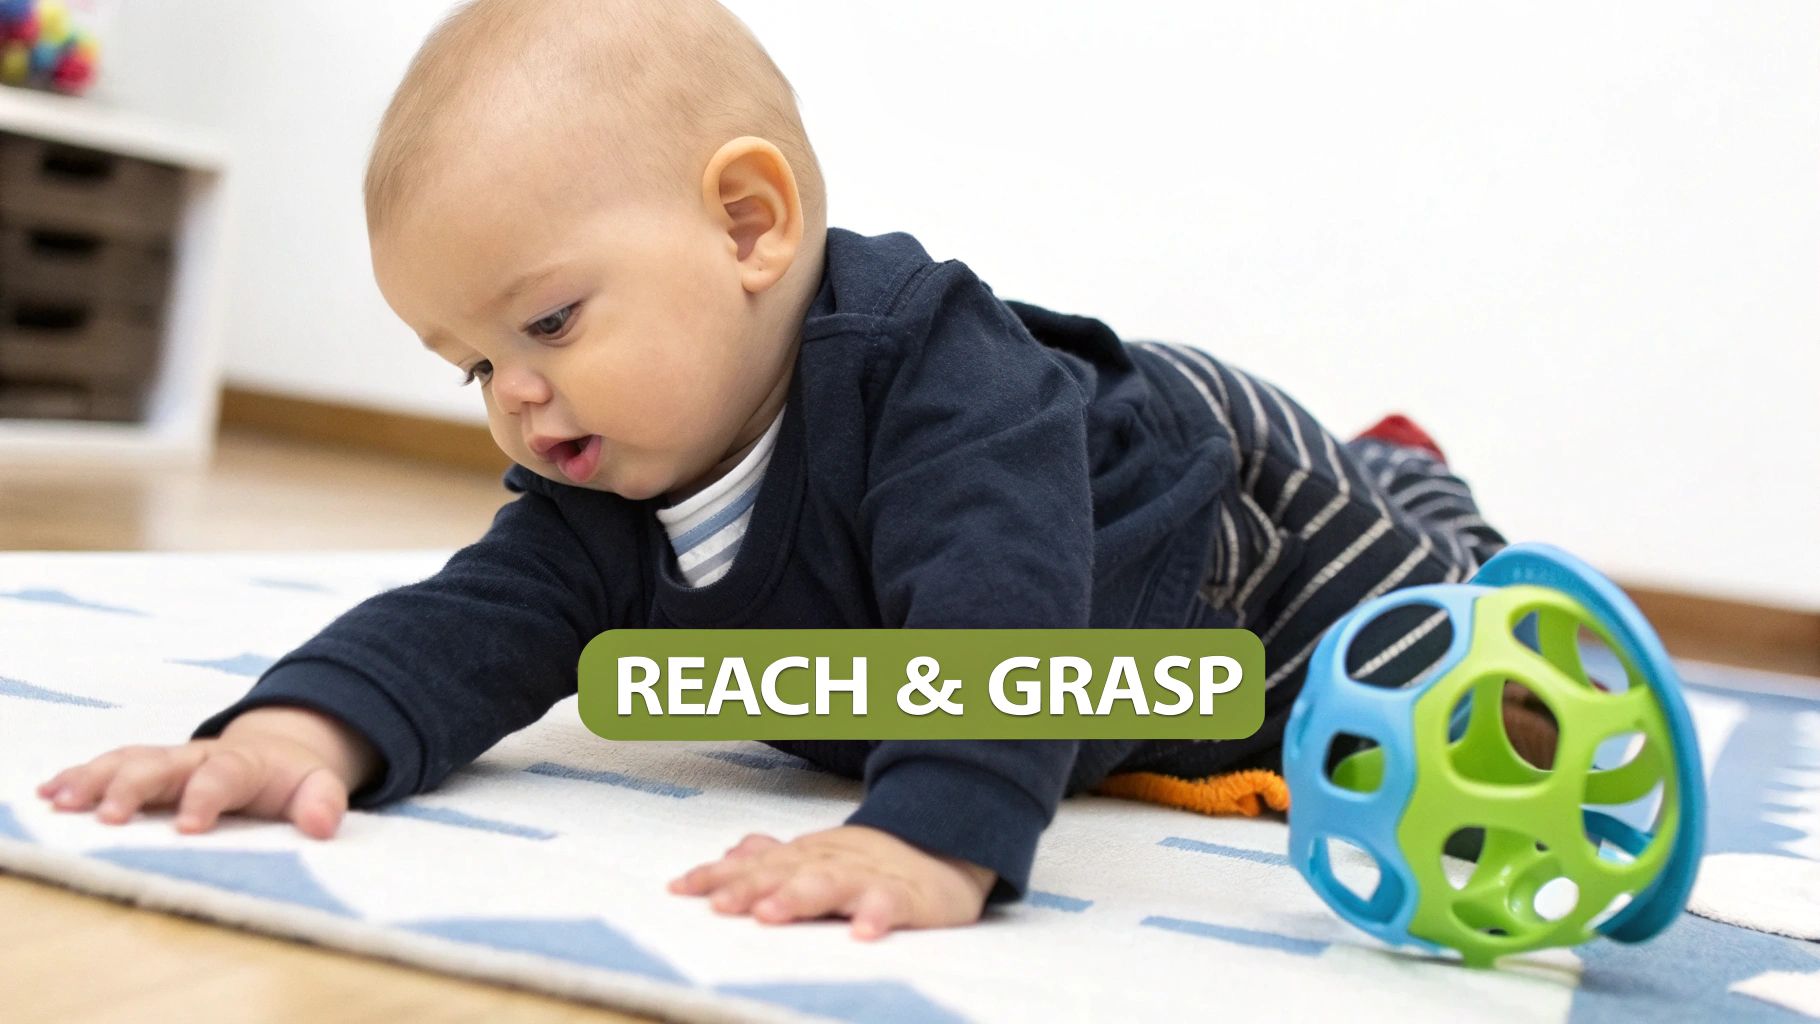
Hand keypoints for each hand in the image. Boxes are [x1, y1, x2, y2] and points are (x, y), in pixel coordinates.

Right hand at [34, 706, 379, 838]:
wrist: (276, 753)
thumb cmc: (293, 782)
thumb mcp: (318, 788)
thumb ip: (324, 803)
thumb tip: (323, 826)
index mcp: (242, 763)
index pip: (223, 776)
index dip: (205, 798)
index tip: (188, 828)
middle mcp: (197, 757)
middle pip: (161, 764)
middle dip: (132, 787)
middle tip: (107, 818)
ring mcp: (168, 762)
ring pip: (127, 762)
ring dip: (93, 780)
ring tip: (61, 801)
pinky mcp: (147, 769)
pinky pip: (109, 767)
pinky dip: (79, 777)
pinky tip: (50, 792)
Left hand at [666, 824, 996, 939]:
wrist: (941, 847)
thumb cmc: (869, 860)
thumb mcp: (816, 855)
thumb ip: (772, 857)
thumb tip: (728, 855)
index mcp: (803, 857)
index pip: (753, 866)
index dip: (716, 877)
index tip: (680, 889)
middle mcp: (827, 862)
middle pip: (783, 873)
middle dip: (749, 887)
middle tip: (720, 906)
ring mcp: (865, 877)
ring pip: (828, 884)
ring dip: (798, 897)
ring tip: (771, 915)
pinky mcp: (903, 896)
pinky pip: (889, 905)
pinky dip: (876, 915)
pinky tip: (862, 932)